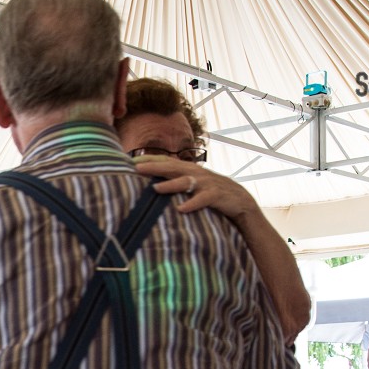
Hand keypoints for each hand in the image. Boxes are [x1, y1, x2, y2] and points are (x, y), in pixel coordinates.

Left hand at [135, 158, 254, 219]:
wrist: (239, 200)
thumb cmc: (209, 192)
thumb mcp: (191, 184)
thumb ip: (174, 181)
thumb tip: (148, 184)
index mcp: (187, 169)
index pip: (165, 160)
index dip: (148, 159)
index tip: (129, 160)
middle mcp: (195, 173)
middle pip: (171, 167)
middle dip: (153, 167)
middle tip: (135, 168)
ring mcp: (206, 183)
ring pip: (185, 182)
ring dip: (170, 185)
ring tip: (155, 189)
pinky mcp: (216, 196)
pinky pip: (203, 199)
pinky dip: (192, 204)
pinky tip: (181, 209)